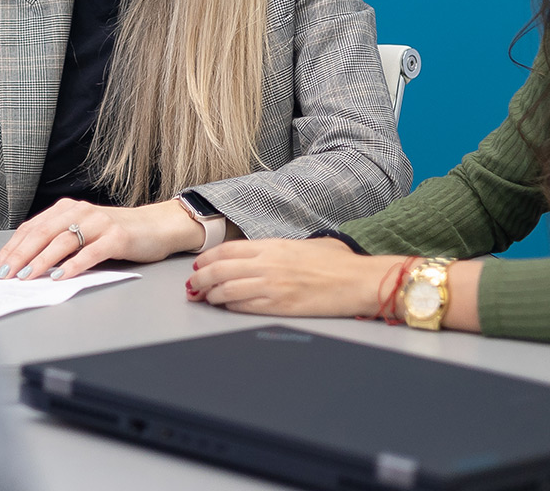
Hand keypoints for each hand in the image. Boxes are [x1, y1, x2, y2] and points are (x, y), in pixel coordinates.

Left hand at [0, 199, 205, 280]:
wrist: (156, 227)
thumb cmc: (115, 233)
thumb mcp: (82, 232)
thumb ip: (57, 242)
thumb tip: (24, 263)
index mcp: (67, 208)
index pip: (32, 227)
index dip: (12, 247)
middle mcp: (80, 211)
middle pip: (42, 233)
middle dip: (20, 255)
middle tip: (4, 274)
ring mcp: (99, 223)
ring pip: (63, 241)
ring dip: (41, 261)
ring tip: (26, 276)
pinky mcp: (117, 237)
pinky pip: (90, 252)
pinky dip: (73, 265)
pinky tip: (60, 277)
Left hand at [187, 238, 399, 316]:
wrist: (357, 281)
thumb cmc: (338, 263)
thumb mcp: (306, 244)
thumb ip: (282, 248)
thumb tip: (271, 254)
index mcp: (272, 246)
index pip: (227, 250)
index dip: (208, 258)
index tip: (199, 265)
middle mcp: (267, 264)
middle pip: (220, 270)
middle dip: (200, 278)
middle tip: (192, 285)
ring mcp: (271, 286)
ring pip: (227, 289)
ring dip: (210, 295)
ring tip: (203, 297)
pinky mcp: (279, 306)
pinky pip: (244, 306)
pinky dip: (229, 306)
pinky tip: (224, 306)